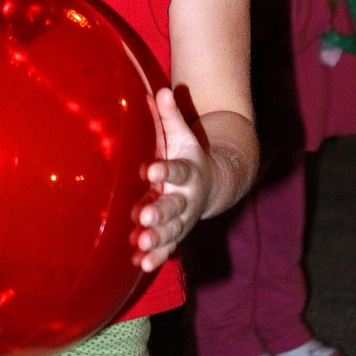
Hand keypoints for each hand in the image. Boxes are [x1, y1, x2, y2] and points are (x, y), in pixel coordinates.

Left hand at [131, 88, 212, 272]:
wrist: (214, 184)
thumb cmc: (187, 154)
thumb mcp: (181, 135)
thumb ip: (170, 116)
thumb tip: (160, 90)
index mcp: (189, 170)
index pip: (177, 170)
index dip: (164, 170)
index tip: (150, 170)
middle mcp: (187, 197)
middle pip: (175, 205)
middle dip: (160, 211)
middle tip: (145, 215)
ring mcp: (183, 218)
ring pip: (172, 230)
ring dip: (157, 238)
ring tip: (141, 244)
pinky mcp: (177, 233)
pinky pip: (168, 247)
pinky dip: (157, 257)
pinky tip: (141, 265)